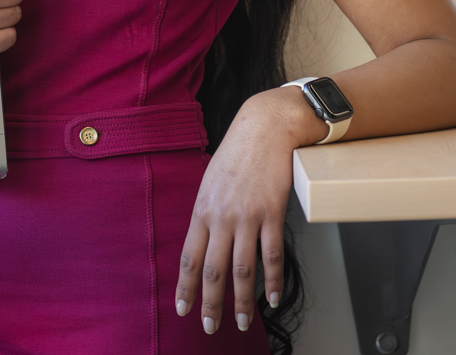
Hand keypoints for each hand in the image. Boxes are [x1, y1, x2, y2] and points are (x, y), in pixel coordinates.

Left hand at [174, 87, 324, 333]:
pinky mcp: (272, 213)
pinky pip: (272, 255)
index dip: (185, 287)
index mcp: (201, 210)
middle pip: (213, 270)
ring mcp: (247, 217)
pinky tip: (273, 297)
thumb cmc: (237, 153)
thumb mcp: (210, 181)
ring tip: (240, 322)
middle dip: (210, 303)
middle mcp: (221, 217)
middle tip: (209, 327)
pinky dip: (273, 280)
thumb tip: (203, 239)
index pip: (188, 257)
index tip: (182, 309)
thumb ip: (206, 212)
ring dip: (241, 300)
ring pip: (242, 269)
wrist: (265, 128)